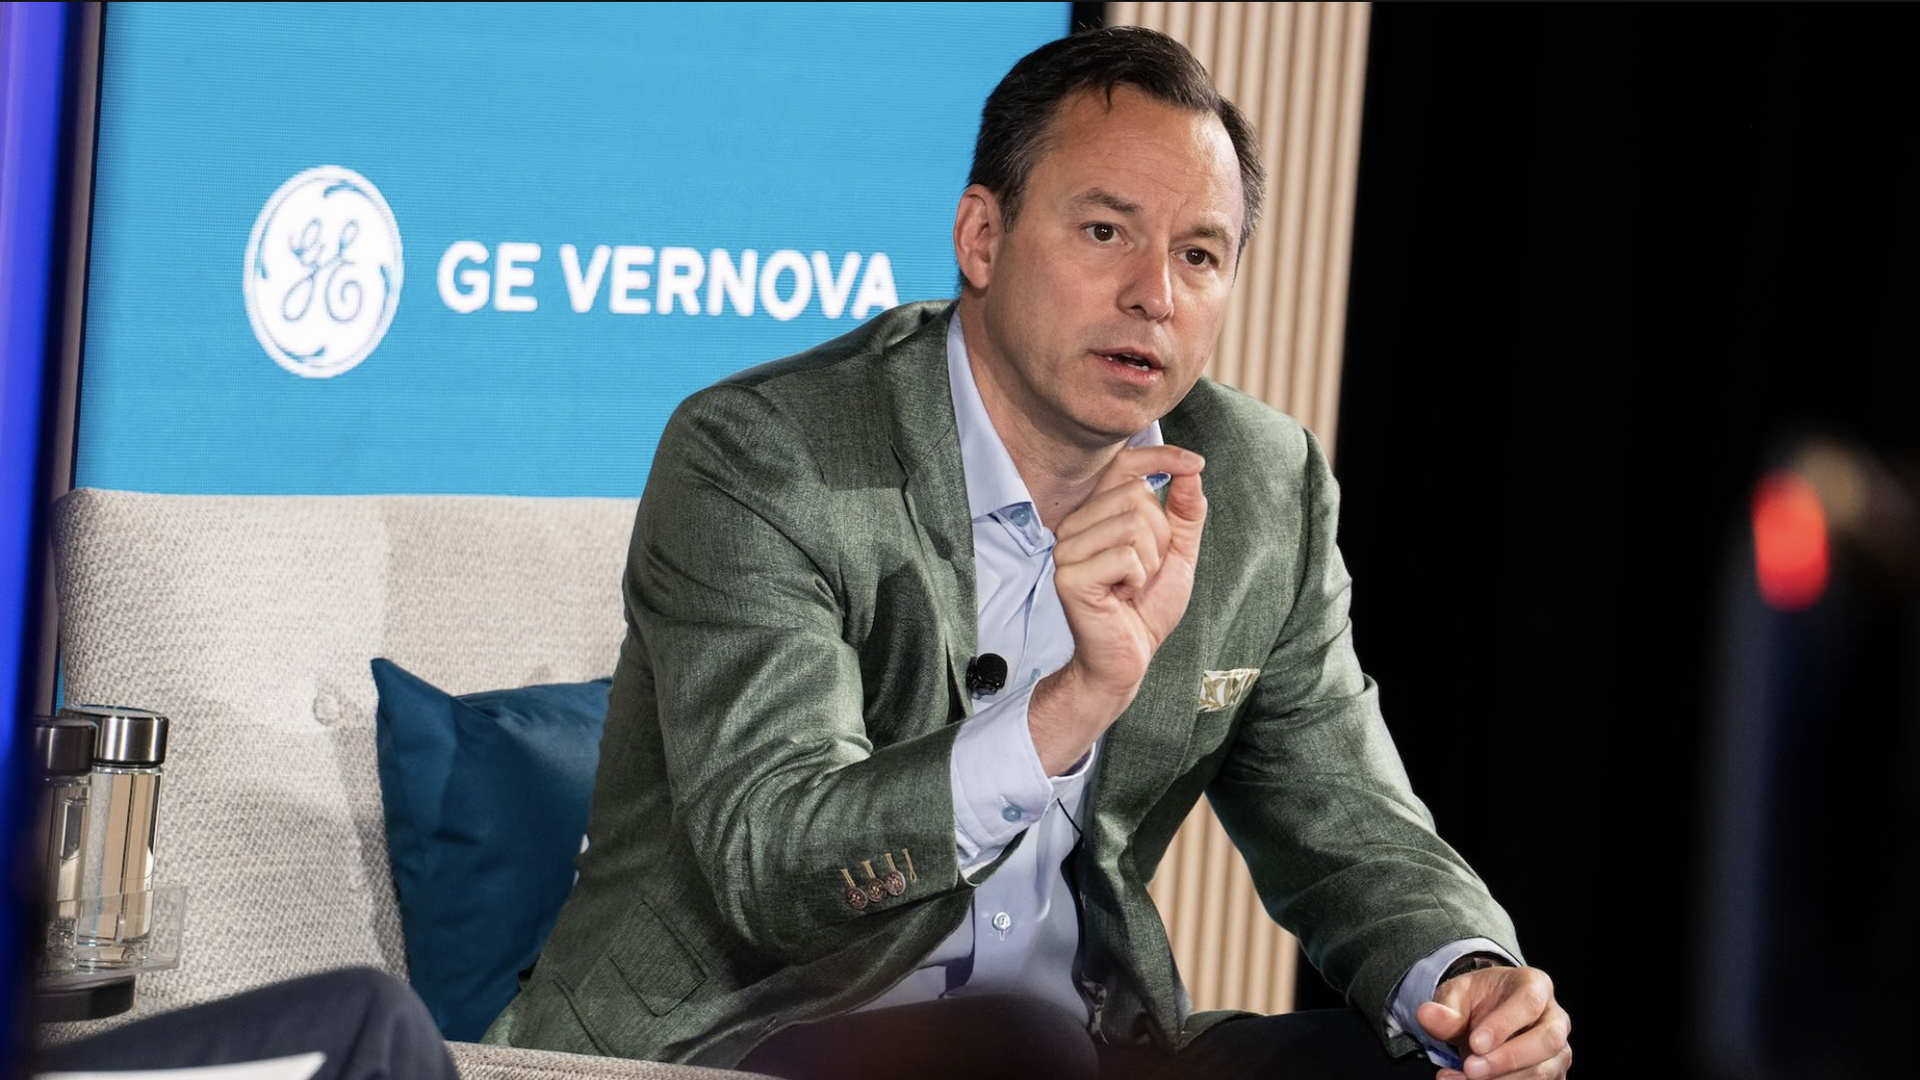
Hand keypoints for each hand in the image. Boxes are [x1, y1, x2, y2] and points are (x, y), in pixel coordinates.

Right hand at [1029, 445, 1205, 772]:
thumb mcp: (1178, 554)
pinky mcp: (1070, 575)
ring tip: (1132, 585)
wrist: (1128, 658)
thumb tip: (1192, 470)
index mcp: (1095, 513)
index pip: (1124, 464)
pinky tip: (1121, 596)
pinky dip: (1138, 580)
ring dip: (1150, 562)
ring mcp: (1067, 549)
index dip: (1160, 455)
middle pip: (1137, 497)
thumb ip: (1186, 512)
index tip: (1195, 462)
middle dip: (1160, 538)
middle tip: (1144, 572)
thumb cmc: (1146, 608)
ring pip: (1133, 525)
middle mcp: (1074, 525)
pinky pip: (1125, 556)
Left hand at [1417, 966, 1571, 1079]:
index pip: (1529, 1003)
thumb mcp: (1455, 996)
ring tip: (1463, 1079)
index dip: (1504, 1025)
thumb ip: (1445, 1010)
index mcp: (1536, 985)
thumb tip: (1425, 1015)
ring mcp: (1558, 1050)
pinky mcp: (1552, 1075)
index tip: (1475, 1043)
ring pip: (1544, 1071)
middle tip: (1471, 1069)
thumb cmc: (1475, 1001)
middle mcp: (1555, 1018)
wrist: (1484, 1018)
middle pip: (1547, 1041)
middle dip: (1508, 1059)